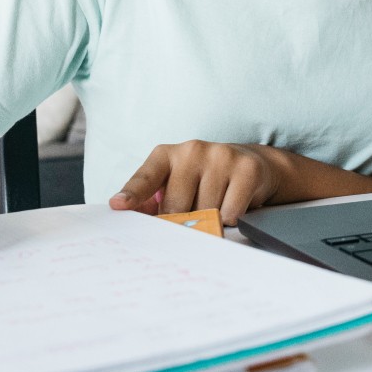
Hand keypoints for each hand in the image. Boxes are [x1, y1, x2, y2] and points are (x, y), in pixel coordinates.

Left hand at [110, 142, 289, 224]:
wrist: (252, 164)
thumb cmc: (204, 179)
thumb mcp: (174, 184)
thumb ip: (149, 200)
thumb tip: (125, 214)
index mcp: (167, 155)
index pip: (146, 177)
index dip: (132, 193)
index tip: (119, 205)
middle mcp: (192, 150)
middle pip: (176, 206)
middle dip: (182, 220)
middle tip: (192, 214)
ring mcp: (220, 157)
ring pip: (205, 212)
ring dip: (210, 219)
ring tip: (217, 204)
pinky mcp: (245, 169)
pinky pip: (229, 213)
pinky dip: (230, 219)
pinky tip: (232, 204)